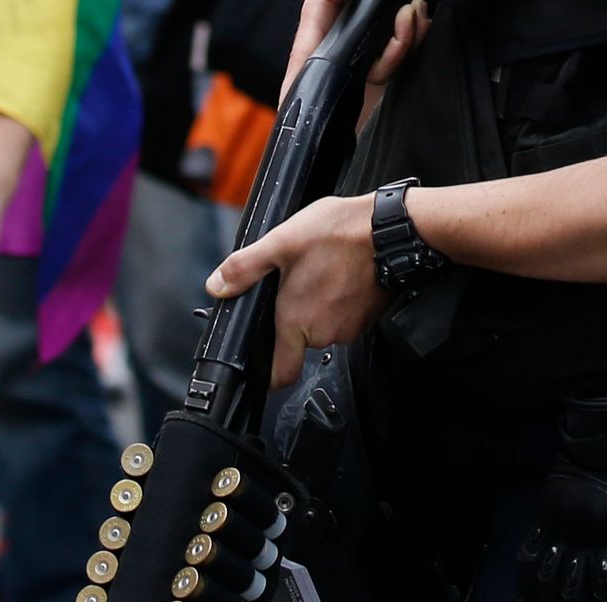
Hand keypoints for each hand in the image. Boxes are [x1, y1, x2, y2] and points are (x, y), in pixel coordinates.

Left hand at [206, 193, 384, 389]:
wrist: (390, 230)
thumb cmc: (339, 235)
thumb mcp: (281, 242)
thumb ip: (244, 268)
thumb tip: (217, 286)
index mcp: (297, 320)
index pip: (281, 373)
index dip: (269, 375)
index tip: (263, 367)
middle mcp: (324, 332)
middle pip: (301, 340)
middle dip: (295, 315)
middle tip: (296, 281)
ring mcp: (350, 328)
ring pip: (324, 326)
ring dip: (319, 305)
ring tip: (321, 272)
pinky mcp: (367, 318)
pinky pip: (345, 316)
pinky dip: (340, 300)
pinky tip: (340, 274)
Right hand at [282, 0, 429, 103]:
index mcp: (319, 23)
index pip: (304, 60)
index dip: (296, 85)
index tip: (296, 104)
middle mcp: (341, 44)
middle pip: (351, 74)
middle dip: (385, 56)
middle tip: (404, 19)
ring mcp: (368, 53)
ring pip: (384, 68)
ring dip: (405, 40)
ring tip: (414, 8)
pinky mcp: (392, 54)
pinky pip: (404, 60)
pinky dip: (416, 37)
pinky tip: (421, 14)